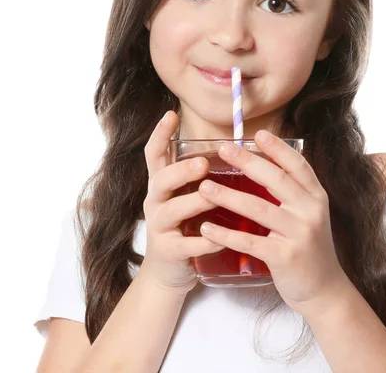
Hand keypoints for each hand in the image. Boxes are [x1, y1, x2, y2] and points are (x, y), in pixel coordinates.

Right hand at [141, 110, 224, 295]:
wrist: (169, 271)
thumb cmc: (185, 225)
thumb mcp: (186, 196)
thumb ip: (199, 176)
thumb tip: (231, 147)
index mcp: (162, 184)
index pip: (154, 154)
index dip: (160, 134)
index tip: (171, 114)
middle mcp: (156, 201)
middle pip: (160, 180)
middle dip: (181, 170)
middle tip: (201, 164)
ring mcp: (159, 227)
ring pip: (172, 210)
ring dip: (194, 203)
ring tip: (215, 199)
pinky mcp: (168, 252)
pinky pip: (186, 245)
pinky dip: (205, 241)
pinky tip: (221, 239)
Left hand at [196, 130, 348, 316]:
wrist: (323, 289)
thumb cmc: (308, 246)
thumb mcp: (308, 214)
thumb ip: (292, 192)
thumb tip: (261, 164)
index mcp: (315, 196)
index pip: (297, 165)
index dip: (277, 148)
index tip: (258, 134)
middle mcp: (310, 211)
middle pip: (276, 180)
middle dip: (247, 162)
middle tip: (223, 149)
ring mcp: (299, 234)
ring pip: (259, 208)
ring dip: (229, 196)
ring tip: (204, 187)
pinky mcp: (285, 257)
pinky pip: (251, 241)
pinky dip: (226, 234)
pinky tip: (207, 227)